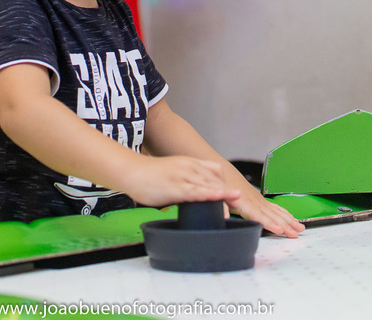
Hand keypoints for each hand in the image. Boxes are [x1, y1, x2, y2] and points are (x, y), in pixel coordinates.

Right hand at [121, 156, 241, 208]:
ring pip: (209, 186)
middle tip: (241, 206)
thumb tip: (194, 195)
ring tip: (236, 207)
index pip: (215, 172)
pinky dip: (209, 195)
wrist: (131, 171)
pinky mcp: (176, 187)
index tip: (234, 196)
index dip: (226, 184)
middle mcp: (189, 167)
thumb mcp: (172, 173)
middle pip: (216, 179)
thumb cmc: (148, 175)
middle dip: (229, 193)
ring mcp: (183, 176)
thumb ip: (185, 181)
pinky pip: (196, 192)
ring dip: (224, 197)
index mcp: (189, 163)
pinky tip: (218, 199)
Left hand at [226, 189, 304, 237]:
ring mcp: (260, 201)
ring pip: (278, 212)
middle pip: (273, 216)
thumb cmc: (223, 188)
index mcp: (245, 204)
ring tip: (300, 228)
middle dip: (285, 225)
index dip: (270, 223)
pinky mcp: (262, 200)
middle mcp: (256, 203)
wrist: (225, 174)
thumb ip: (223, 209)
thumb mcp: (220, 199)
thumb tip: (224, 218)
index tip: (279, 230)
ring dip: (290, 221)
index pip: (259, 216)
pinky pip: (277, 208)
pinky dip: (286, 214)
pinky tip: (292, 219)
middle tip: (295, 234)